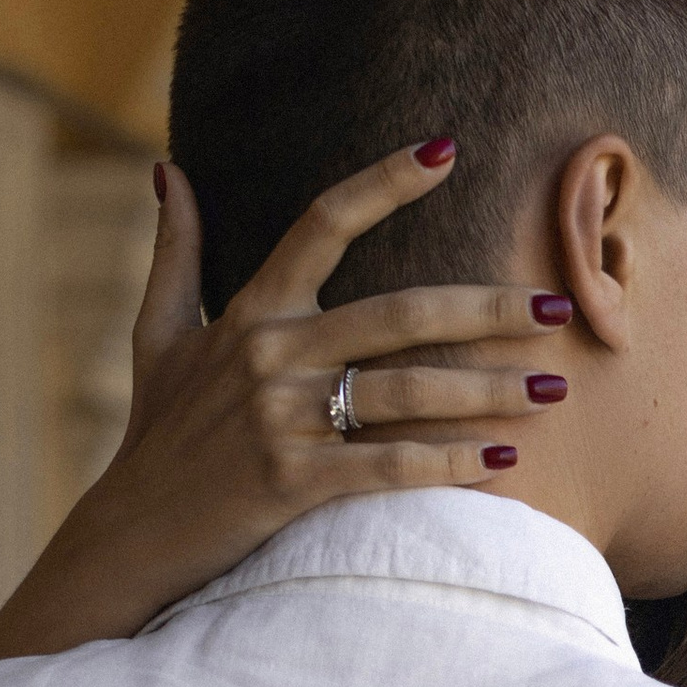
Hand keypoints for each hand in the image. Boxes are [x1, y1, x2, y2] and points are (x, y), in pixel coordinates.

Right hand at [0, 143, 574, 661]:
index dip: (384, 182)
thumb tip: (171, 170)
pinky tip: (505, 459)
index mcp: (250, 311)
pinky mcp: (292, 481)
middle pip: (399, 312)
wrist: (129, 537)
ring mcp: (281, 418)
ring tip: (553, 387)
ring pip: (407, 390)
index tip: (447, 149)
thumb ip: (174, 251)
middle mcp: (270, 354)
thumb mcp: (155, 336)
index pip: (322, 222)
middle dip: (488, 309)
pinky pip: (389, 464)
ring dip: (489, 390)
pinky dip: (451, 462)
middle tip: (557, 305)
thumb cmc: (156, 436)